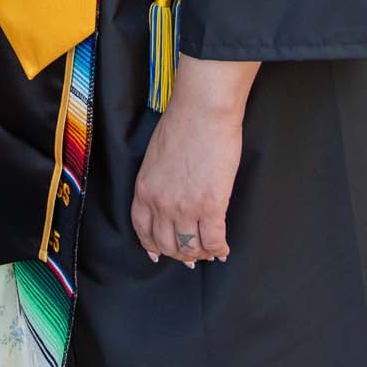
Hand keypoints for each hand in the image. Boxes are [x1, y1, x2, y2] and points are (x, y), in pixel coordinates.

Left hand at [130, 58, 258, 266]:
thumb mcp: (156, 156)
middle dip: (180, 254)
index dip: (152, 246)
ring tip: (210, 251)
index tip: (159, 254)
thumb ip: (158, 181)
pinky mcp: (211, 205)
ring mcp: (185, 207)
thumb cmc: (182, 124)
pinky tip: (224, 248)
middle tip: (192, 256)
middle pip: (167, 244)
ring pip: (191, 247)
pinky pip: (214, 240)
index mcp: (144, 189)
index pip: (142, 229)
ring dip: (201, 253)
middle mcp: (160, 203)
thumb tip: (170, 198)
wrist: (202, 111)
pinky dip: (219, 249)